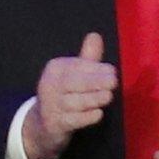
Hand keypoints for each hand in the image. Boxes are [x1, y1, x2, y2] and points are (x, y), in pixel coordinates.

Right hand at [22, 33, 115, 158]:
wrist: (44, 123)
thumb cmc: (66, 92)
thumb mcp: (75, 73)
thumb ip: (88, 58)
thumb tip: (95, 35)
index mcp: (55, 69)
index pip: (76, 67)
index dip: (95, 69)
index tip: (113, 71)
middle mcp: (49, 86)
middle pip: (74, 83)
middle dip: (95, 82)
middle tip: (114, 82)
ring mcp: (51, 106)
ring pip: (74, 102)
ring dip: (93, 99)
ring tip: (108, 96)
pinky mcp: (54, 124)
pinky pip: (72, 120)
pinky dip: (86, 117)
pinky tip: (98, 114)